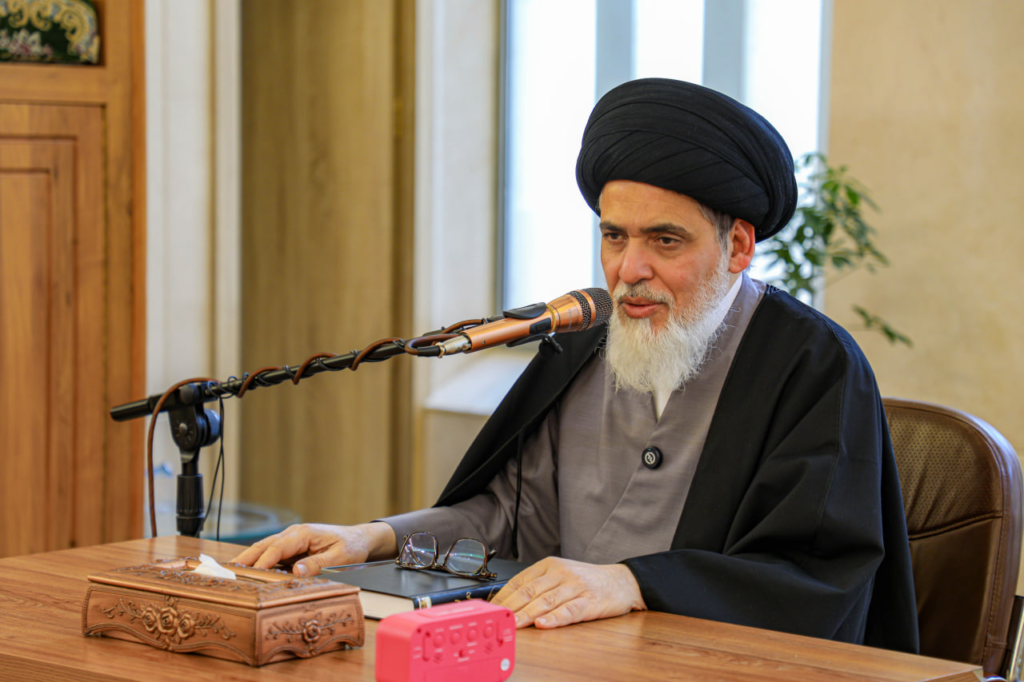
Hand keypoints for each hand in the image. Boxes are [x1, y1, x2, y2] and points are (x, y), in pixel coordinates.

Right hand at [229, 522, 396, 576]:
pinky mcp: (291, 547)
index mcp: (303, 533)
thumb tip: (296, 571)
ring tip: (231, 572)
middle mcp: (293, 534)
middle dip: (246, 558)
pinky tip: (248, 572)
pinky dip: (259, 561)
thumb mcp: (339, 557)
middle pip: (264, 545)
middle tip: (228, 572)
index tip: (251, 574)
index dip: (263, 561)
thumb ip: (317, 564)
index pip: (277, 548)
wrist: (358, 539)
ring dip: (249, 559)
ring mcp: (291, 540)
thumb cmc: (350, 546)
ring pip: (264, 548)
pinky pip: (272, 554)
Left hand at [490, 557, 645, 628]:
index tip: (490, 608)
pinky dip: (555, 618)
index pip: (520, 580)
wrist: (621, 581)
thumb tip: (509, 601)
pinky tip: (543, 624)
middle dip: (511, 607)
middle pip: (530, 591)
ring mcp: (575, 586)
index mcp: (550, 565)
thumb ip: (538, 584)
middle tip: (497, 618)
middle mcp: (561, 573)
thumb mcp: (561, 574)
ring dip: (527, 614)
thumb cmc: (587, 580)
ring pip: (546, 601)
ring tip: (514, 624)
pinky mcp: (590, 601)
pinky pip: (569, 610)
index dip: (503, 596)